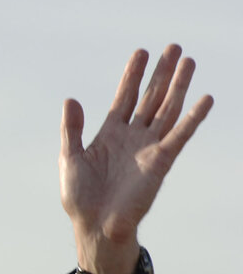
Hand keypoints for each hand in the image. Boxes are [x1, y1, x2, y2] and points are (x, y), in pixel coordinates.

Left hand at [60, 44, 212, 273]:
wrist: (95, 227)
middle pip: (150, 98)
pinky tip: (205, 99)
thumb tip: (70, 100)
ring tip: (189, 61)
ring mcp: (147, 148)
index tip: (141, 52)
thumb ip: (72, 129)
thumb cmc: (80, 198)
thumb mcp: (69, 158)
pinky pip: (179, 135)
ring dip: (178, 86)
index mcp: (109, 134)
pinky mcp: (161, 162)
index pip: (124, 97)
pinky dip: (192, 118)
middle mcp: (132, 137)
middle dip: (160, 73)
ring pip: (166, 110)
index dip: (132, 75)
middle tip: (173, 47)